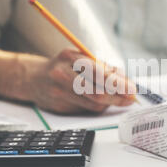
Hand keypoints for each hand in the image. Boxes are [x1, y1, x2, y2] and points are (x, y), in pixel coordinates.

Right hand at [21, 49, 135, 113]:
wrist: (33, 78)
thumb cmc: (63, 66)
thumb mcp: (79, 58)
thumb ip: (102, 67)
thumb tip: (125, 81)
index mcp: (69, 57)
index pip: (98, 72)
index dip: (118, 83)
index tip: (132, 89)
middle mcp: (62, 74)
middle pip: (96, 91)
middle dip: (117, 97)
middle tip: (131, 99)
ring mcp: (58, 92)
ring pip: (92, 103)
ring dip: (110, 103)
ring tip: (120, 99)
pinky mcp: (58, 107)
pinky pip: (85, 110)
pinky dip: (98, 107)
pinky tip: (103, 102)